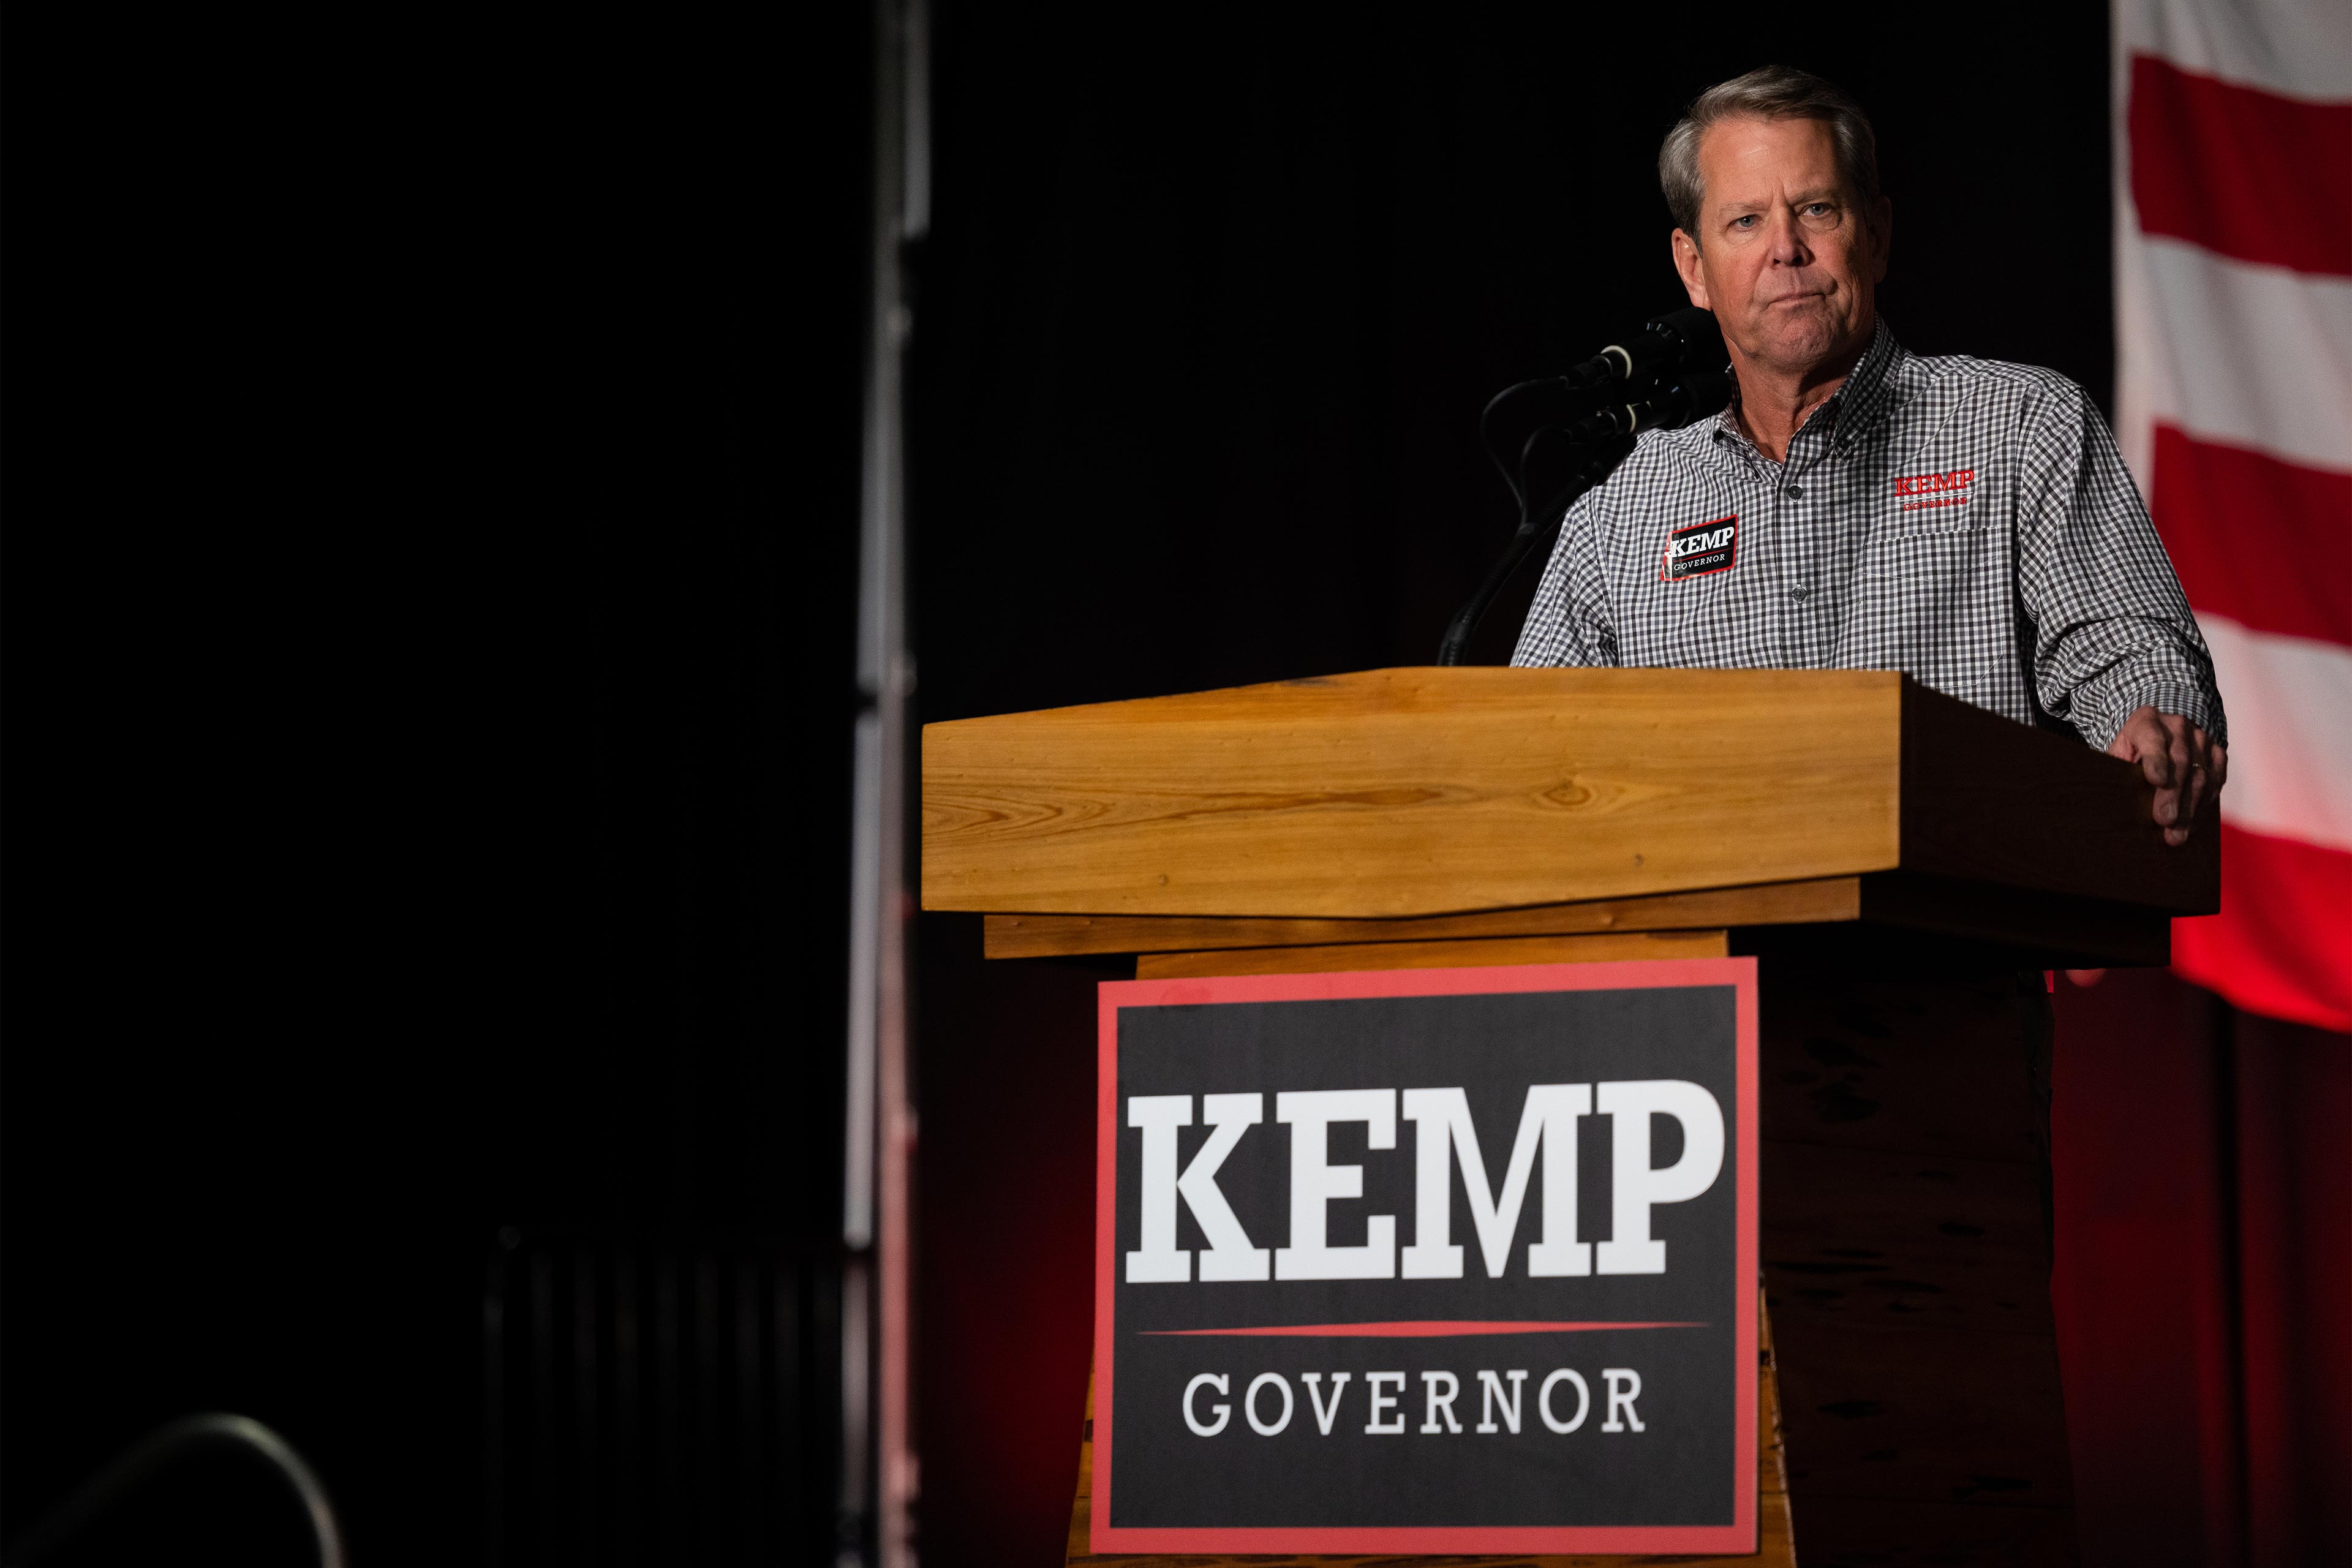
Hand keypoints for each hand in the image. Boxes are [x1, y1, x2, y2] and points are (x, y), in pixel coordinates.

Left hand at [2106, 706, 2226, 847]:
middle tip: (2165, 821)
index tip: (2156, 781)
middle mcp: (2177, 725)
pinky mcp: (2217, 752)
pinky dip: (2204, 804)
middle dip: (2173, 795)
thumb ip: (2115, 771)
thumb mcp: (2117, 755)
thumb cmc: (2131, 753)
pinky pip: (2216, 780)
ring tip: (2177, 834)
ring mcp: (2201, 737)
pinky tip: (2192, 823)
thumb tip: (2109, 805)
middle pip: (2180, 761)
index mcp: (2145, 721)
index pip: (2152, 738)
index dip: (2156, 759)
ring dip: (2190, 807)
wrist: (2158, 736)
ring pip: (2201, 774)